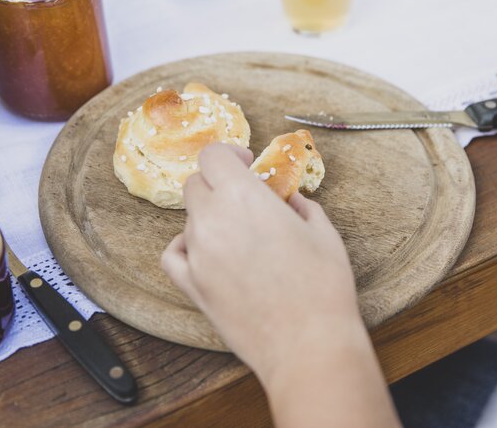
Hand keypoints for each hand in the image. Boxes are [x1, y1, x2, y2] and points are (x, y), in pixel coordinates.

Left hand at [161, 144, 398, 426]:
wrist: (308, 343)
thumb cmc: (323, 285)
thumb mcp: (322, 231)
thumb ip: (299, 205)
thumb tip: (287, 199)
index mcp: (244, 197)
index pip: (213, 155)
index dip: (229, 153)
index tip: (246, 162)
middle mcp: (213, 220)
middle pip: (196, 184)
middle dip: (218, 182)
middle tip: (243, 197)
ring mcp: (198, 254)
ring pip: (189, 217)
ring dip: (209, 215)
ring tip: (240, 233)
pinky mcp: (193, 286)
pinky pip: (174, 254)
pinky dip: (185, 245)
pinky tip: (205, 250)